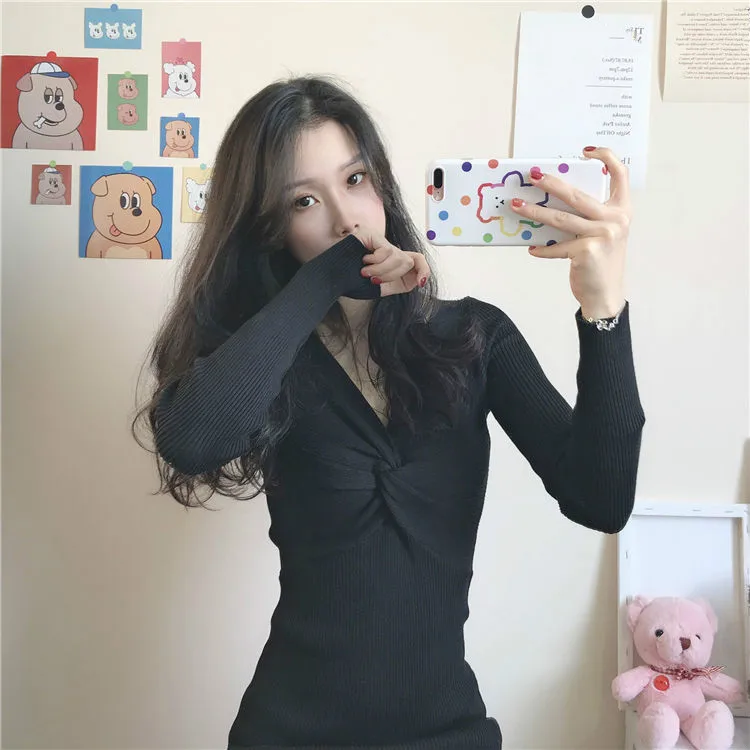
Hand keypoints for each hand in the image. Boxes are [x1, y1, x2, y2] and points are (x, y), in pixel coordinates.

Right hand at [352, 226, 430, 297]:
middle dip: (393, 275)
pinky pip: (386, 251)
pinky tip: (364, 261)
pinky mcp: (371, 234)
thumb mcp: (383, 287)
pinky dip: (375, 262)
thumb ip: (401, 283)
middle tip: (374, 279)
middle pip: (408, 261)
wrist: (333, 280)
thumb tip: (419, 279)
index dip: (424, 270)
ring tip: (366, 272)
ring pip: (398, 257)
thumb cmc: (353, 283)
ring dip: (381, 271)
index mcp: (393, 261)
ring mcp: (380, 239)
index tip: (420, 283)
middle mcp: (388, 248)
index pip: (417, 259)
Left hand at [509, 146, 629, 319]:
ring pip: (560, 218)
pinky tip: (532, 248)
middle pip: (577, 195)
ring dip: (534, 212)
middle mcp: (615, 220)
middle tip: (532, 176)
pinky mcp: (587, 251)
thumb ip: (589, 217)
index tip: (586, 151)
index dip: (606, 157)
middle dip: (551, 184)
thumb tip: (552, 202)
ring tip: (516, 205)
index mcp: (622, 210)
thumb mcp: (603, 234)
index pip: (620, 174)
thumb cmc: (600, 263)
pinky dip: (543, 249)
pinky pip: (556, 246)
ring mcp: (602, 235)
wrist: (606, 295)